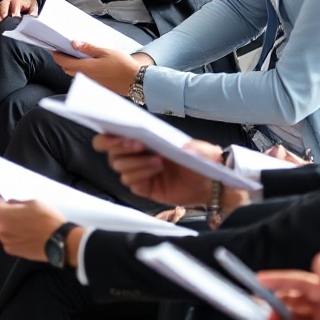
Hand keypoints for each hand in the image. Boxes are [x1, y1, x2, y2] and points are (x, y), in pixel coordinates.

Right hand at [0, 0, 38, 26]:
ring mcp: (1, 5)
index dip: (14, 11)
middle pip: (3, 4)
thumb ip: (33, 11)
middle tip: (3, 19)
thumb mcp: (33, 7)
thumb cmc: (28, 4)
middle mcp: (8, 1)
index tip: (15, 17)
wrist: (24, 1)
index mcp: (17, 0)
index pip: (15, 3)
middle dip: (3, 12)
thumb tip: (32, 16)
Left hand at [0, 198, 73, 265]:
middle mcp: (1, 230)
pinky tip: (27, 236)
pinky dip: (15, 238)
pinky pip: (10, 241)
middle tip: (20, 215)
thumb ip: (17, 203)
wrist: (58, 241)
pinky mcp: (13, 252)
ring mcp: (6, 242)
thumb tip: (11, 204)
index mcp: (4, 215)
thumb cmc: (47, 220)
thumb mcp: (33, 203)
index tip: (5, 203)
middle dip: (6, 216)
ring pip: (4, 231)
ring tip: (25, 227)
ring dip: (10, 228)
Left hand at [53, 47, 148, 93]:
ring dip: (72, 65)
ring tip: (77, 55)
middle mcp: (85, 78)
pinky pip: (83, 78)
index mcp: (85, 68)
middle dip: (63, 59)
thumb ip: (88, 48)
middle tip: (65, 49)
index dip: (57, 54)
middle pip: (67, 69)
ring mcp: (90, 83)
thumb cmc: (122, 65)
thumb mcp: (105, 52)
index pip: (63, 62)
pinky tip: (88, 64)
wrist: (136, 81)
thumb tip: (74, 43)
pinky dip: (81, 71)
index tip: (54, 48)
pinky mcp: (96, 86)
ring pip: (75, 74)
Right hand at [92, 135, 234, 210]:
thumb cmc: (200, 158)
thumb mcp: (198, 146)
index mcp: (141, 138)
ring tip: (157, 160)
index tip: (116, 132)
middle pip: (111, 153)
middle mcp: (135, 155)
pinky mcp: (144, 188)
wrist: (210, 182)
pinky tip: (157, 170)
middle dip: (121, 147)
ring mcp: (139, 172)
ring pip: (121, 167)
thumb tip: (180, 147)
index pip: (112, 136)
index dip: (108, 135)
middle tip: (138, 144)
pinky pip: (131, 182)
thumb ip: (190, 145)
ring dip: (136, 162)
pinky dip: (141, 175)